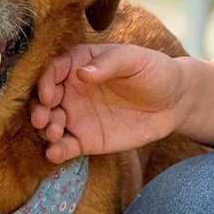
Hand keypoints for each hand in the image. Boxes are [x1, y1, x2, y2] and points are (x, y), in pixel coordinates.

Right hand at [30, 43, 189, 163]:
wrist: (174, 102)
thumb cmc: (154, 72)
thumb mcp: (135, 60)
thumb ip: (109, 64)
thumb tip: (82, 72)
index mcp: (80, 64)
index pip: (54, 71)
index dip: (46, 82)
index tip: (50, 96)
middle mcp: (72, 90)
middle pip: (45, 99)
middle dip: (39, 109)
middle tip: (43, 119)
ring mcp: (77, 115)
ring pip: (50, 123)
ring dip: (46, 130)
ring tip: (55, 134)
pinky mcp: (85, 139)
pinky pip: (65, 146)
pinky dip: (56, 151)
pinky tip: (55, 153)